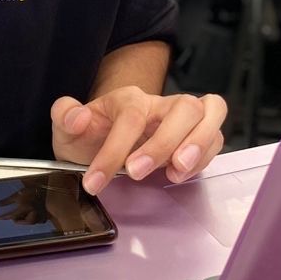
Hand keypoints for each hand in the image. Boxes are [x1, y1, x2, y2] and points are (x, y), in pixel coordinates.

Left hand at [51, 88, 226, 193]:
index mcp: (129, 99)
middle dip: (164, 143)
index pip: (131, 116)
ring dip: (197, 144)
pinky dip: (204, 157)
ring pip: (211, 112)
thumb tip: (77, 116)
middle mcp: (161, 105)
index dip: (113, 150)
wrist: (102, 142)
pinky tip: (180, 174)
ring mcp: (183, 119)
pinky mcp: (197, 136)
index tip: (95, 181)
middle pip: (183, 107)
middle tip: (136, 172)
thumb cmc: (91, 136)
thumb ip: (64, 115)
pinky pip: (216, 137)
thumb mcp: (67, 128)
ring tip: (175, 173)